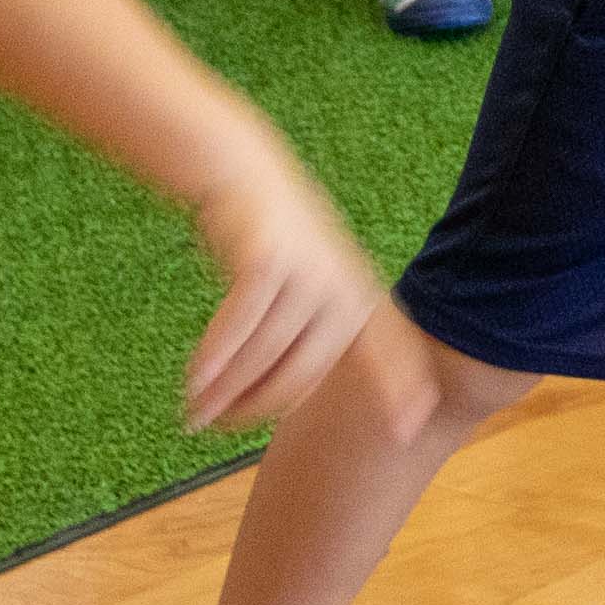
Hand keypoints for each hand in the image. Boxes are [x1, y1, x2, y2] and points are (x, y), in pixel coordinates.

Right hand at [183, 147, 376, 431]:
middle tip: (214, 425)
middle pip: (302, 375)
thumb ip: (319, 333)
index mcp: (362, 295)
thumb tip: (287, 406)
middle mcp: (343, 286)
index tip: (409, 430)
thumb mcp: (315, 281)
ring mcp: (308, 272)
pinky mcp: (268, 262)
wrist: (242, 174)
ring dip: (224, 391)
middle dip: (254, 409)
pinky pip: (238, 327)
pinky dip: (213, 358)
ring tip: (194, 412)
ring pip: (264, 356)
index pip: (392, 350)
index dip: (401, 388)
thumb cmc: (276, 241)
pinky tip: (194, 382)